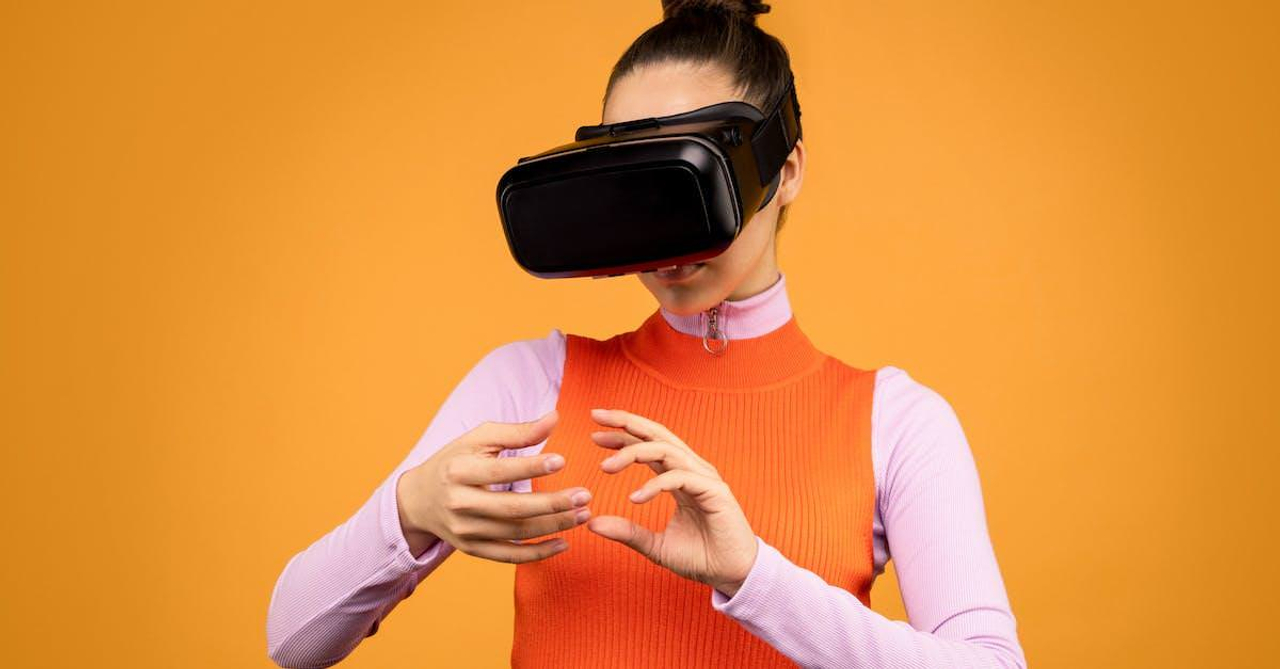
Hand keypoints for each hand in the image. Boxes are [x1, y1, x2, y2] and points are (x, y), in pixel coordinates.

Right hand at [396, 409, 593, 562]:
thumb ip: (518, 431)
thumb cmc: (456, 460)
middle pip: (512, 508)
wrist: (419, 499)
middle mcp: (459, 503)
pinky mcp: (472, 549)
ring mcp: (465, 530)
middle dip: (552, 504)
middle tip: (585, 496)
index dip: (532, 467)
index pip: (500, 471)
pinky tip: (564, 543)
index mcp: (459, 471)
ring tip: (583, 514)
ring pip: (515, 532)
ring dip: (553, 526)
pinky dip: (538, 553)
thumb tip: (555, 418)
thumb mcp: (479, 438)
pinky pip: (509, 555)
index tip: (563, 460)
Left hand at [584, 408, 757, 596]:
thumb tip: (592, 523)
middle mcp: (691, 470)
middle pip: (657, 434)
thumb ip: (627, 532)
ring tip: (605, 467)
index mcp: (678, 476)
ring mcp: (704, 478)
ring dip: (633, 453)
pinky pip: (679, 477)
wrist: (733, 576)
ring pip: (666, 450)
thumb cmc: (701, 557)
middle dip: (627, 422)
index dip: (623, 435)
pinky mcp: (714, 491)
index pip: (649, 444)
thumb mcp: (655, 545)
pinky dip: (655, 484)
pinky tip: (635, 498)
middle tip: (597, 416)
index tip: (594, 434)